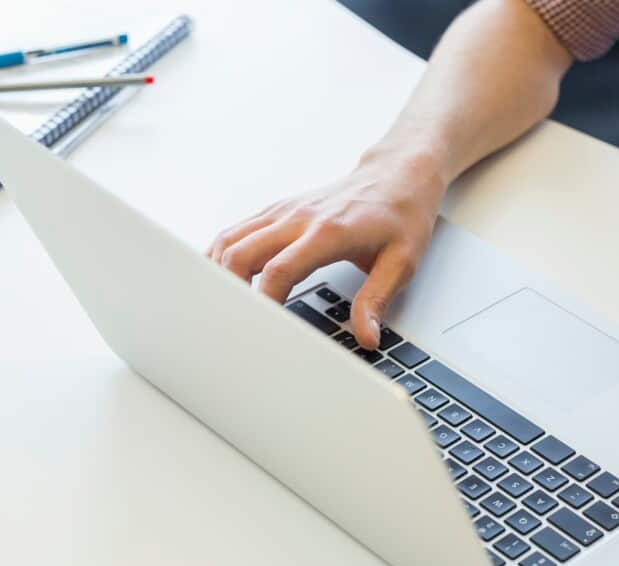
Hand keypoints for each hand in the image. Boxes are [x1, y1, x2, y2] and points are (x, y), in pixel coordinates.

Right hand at [208, 152, 445, 348]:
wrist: (398, 175)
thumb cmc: (400, 216)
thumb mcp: (401, 262)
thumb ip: (377, 301)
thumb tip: (366, 336)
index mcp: (328, 232)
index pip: (280, 270)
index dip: (264, 302)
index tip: (262, 329)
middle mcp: (299, 218)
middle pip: (241, 253)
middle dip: (229, 291)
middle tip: (233, 323)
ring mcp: (284, 211)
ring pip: (231, 239)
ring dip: (217, 271)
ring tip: (218, 305)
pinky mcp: (278, 210)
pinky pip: (237, 231)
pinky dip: (221, 254)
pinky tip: (219, 277)